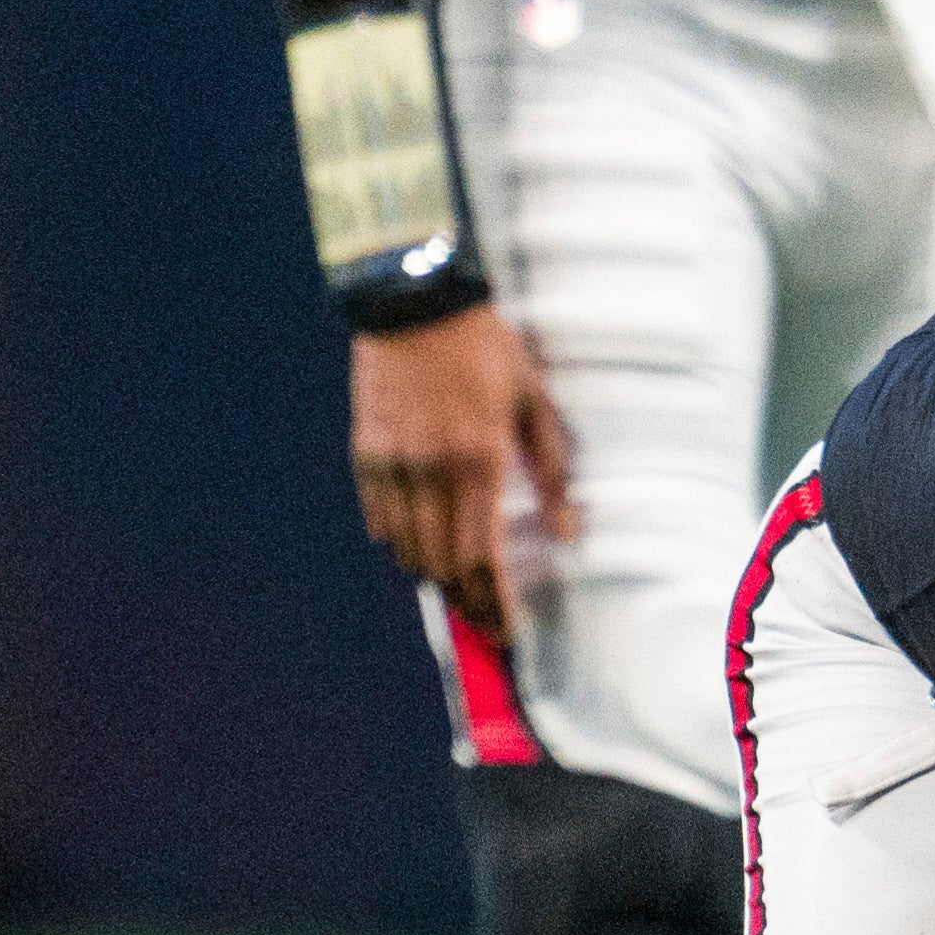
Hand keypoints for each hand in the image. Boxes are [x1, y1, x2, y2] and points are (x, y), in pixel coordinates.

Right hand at [348, 304, 578, 641]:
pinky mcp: (366, 453)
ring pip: (409, 550)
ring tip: (456, 585)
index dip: (494, 604)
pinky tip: (418, 544)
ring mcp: (395, 464)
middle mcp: (434, 472)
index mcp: (482, 461)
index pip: (483, 559)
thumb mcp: (535, 403)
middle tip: (483, 620)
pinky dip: (400, 541)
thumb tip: (568, 530)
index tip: (505, 632)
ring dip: (434, 575)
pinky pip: (380, 520)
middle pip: (445, 566)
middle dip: (466, 602)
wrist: (414, 302)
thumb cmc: (485, 350)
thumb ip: (553, 471)